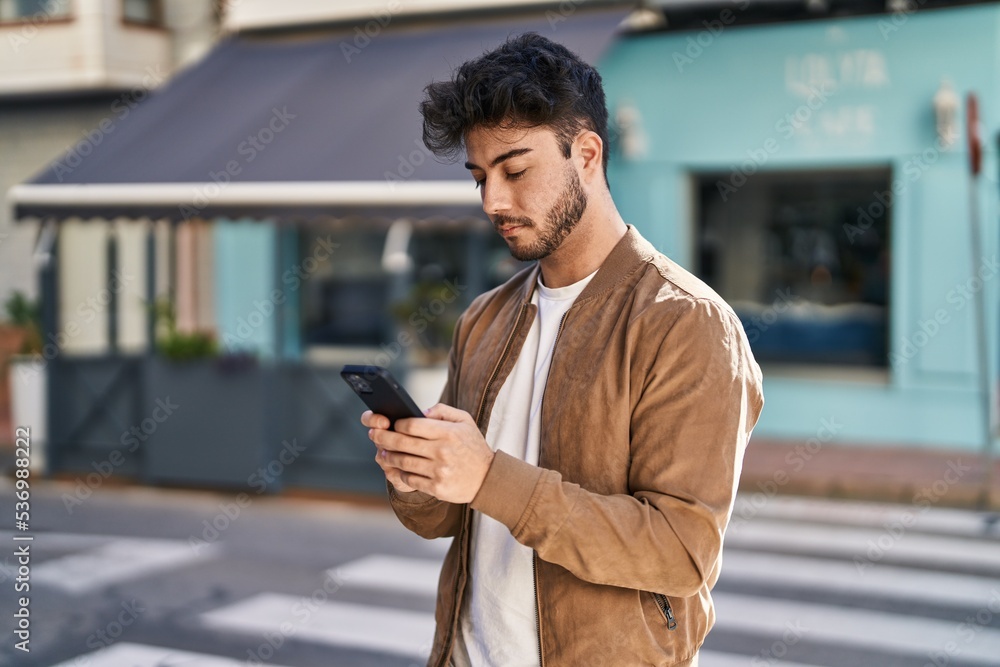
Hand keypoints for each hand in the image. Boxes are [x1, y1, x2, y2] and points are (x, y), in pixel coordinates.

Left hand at [365, 403, 494, 502]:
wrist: (488, 478)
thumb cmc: (473, 446)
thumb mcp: (465, 421)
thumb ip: (442, 411)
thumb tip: (420, 412)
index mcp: (448, 433)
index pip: (413, 425)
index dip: (398, 424)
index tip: (392, 423)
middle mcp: (442, 451)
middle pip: (402, 443)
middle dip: (384, 438)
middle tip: (374, 435)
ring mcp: (439, 471)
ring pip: (403, 462)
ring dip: (388, 457)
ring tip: (382, 453)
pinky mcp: (437, 487)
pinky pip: (410, 479)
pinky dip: (401, 474)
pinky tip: (397, 469)